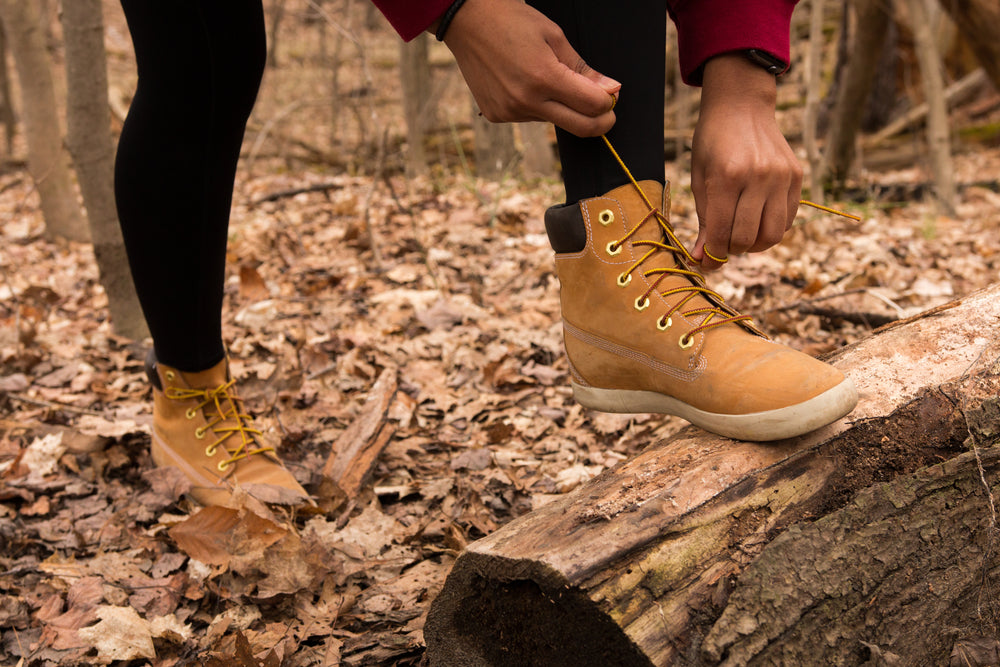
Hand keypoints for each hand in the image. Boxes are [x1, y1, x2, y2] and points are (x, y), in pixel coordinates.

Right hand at [442, 0, 619, 136]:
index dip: (609, 103)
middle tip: (606, 111)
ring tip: (546, 78)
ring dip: (562, 107)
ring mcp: (510, 112)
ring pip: (553, 121)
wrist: (467, 22)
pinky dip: (537, 106)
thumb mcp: (555, 36)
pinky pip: (530, 118)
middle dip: (600, 122)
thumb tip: (610, 89)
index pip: (593, 106)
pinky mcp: (497, 116)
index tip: (611, 95)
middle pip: (580, 127)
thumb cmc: (512, 21)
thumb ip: (583, 69)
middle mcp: (527, 101)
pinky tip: (523, 83)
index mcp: (545, 77)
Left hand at [690, 54, 802, 270]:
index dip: (712, 256)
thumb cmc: (712, 142)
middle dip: (731, 251)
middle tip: (722, 245)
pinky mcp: (796, 176)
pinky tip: (757, 220)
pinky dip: (771, 229)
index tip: (706, 262)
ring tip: (740, 236)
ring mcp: (781, 177)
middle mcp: (759, 177)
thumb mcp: (699, 177)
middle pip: (747, 238)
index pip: (722, 233)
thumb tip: (700, 258)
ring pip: (772, 235)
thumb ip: (704, 219)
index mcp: (727, 176)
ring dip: (754, 245)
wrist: (741, 106)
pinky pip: (788, 219)